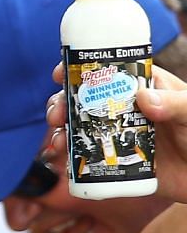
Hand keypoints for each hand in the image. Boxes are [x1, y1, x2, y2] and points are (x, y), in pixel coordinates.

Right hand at [48, 64, 186, 202]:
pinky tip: (65, 159)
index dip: (79, 71)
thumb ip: (174, 103)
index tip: (60, 74)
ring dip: (63, 131)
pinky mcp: (117, 160)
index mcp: (142, 89)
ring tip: (60, 140)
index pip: (106, 73)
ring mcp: (119, 135)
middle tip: (57, 114)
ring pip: (80, 128)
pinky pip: (88, 157)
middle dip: (62, 104)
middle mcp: (125, 110)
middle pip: (83, 101)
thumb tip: (142, 98)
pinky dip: (71, 157)